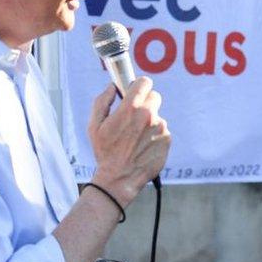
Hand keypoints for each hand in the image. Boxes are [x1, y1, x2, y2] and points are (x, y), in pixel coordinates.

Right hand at [88, 78, 170, 204]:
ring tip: (136, 138)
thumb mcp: (94, 125)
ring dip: (149, 122)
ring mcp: (160, 127)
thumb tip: (112, 87)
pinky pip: (162, 130)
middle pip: (154, 96)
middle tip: (134, 116)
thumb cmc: (105, 152)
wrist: (120, 178)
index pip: (144, 82)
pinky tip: (143, 146)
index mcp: (130, 108)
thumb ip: (102, 101)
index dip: (138, 86)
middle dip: (145, 103)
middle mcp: (148, 115)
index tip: (135, 91)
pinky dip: (155, 135)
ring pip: (157, 116)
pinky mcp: (167, 139)